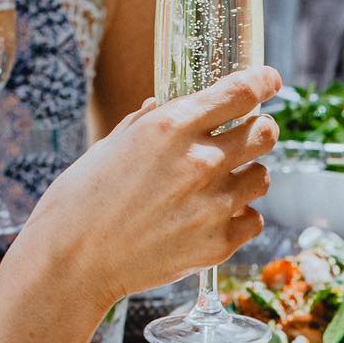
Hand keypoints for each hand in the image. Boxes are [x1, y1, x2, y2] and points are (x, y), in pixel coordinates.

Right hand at [19, 66, 281, 312]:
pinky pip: (253, 219)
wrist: (72, 262)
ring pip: (263, 177)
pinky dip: (239, 217)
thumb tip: (164, 105)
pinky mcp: (219, 242)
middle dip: (260, 129)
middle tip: (250, 135)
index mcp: (171, 126)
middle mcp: (200, 161)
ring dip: (248, 176)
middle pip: (265, 133)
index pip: (240, 93)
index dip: (263, 82)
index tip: (271, 80)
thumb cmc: (81, 200)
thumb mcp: (110, 146)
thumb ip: (146, 123)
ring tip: (221, 185)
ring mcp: (214, 204)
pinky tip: (214, 219)